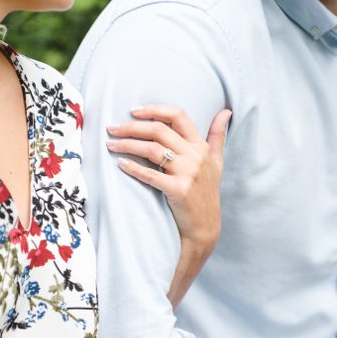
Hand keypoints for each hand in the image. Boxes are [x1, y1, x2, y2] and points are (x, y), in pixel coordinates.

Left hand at [106, 106, 230, 250]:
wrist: (205, 227)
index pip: (178, 116)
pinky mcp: (178, 190)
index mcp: (201, 146)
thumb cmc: (206, 193)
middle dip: (131, 127)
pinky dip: (134, 168)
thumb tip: (225, 111)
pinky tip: (120, 163)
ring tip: (110, 144)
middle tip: (112, 128)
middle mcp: (196, 156)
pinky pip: (151, 175)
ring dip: (127, 144)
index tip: (133, 110)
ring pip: (152, 149)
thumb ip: (217, 136)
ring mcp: (188, 173)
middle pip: (159, 131)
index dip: (154, 110)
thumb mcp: (216, 162)